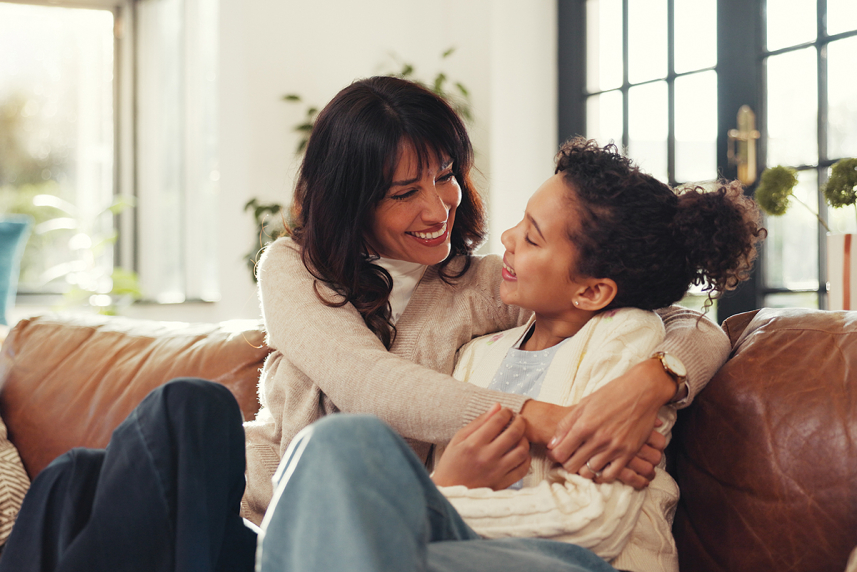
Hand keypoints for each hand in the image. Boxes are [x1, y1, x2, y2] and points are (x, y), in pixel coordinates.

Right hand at [432, 404, 530, 489]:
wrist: (449, 491)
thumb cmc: (452, 464)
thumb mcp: (458, 439)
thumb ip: (478, 422)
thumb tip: (496, 407)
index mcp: (473, 444)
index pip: (497, 421)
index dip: (505, 412)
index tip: (506, 411)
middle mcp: (486, 457)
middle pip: (513, 433)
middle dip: (520, 421)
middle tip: (518, 419)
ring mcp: (496, 471)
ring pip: (522, 451)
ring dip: (524, 439)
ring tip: (519, 436)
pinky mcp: (502, 483)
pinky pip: (522, 469)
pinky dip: (525, 458)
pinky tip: (520, 453)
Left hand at [546, 358, 674, 484]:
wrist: (642, 391)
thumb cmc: (611, 394)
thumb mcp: (584, 403)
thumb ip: (566, 424)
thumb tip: (552, 444)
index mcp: (584, 425)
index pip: (560, 453)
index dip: (554, 456)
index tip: (556, 454)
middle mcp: (598, 439)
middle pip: (572, 466)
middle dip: (566, 464)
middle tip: (569, 458)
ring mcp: (614, 448)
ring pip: (589, 473)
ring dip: (583, 469)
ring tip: (584, 461)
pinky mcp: (628, 453)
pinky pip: (611, 475)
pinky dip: (602, 474)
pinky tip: (599, 467)